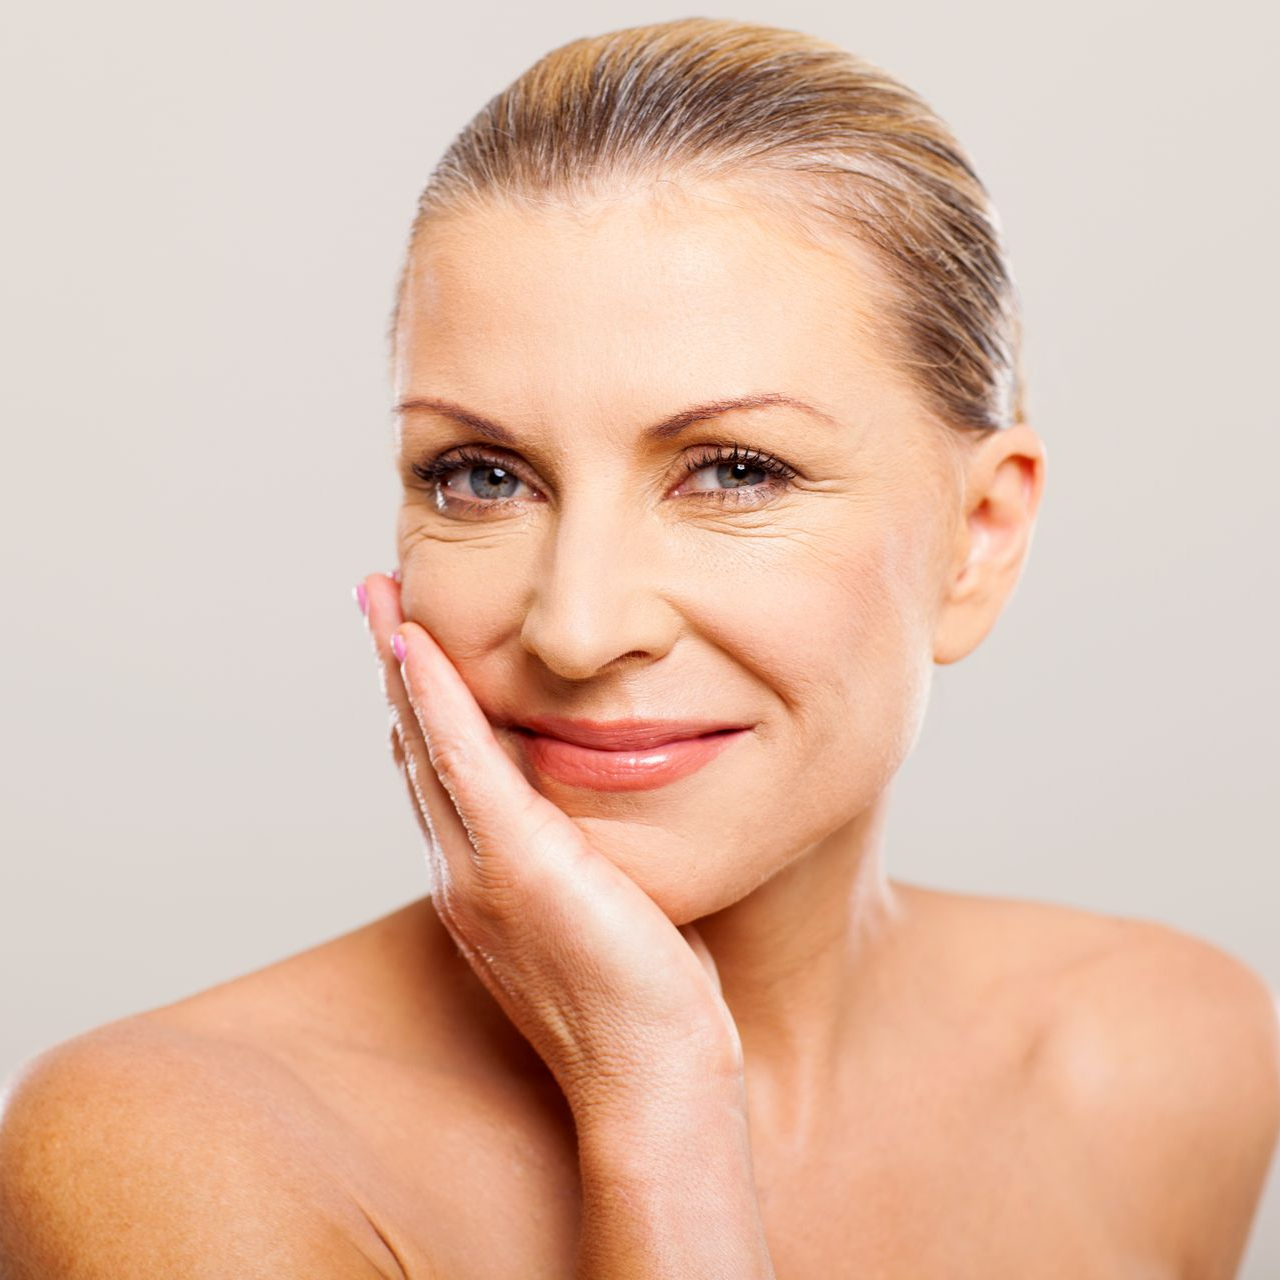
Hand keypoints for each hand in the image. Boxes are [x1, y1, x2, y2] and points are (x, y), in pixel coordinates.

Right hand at [356, 572, 743, 1117]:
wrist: (654, 1078)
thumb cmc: (648, 1005)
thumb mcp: (608, 917)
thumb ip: (589, 864)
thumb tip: (605, 829)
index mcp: (483, 886)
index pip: (440, 779)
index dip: (421, 711)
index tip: (413, 652)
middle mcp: (462, 874)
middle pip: (416, 751)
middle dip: (395, 673)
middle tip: (379, 602)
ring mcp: (478, 870)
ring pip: (424, 744)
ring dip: (401, 665)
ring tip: (381, 598)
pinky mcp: (516, 864)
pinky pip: (461, 759)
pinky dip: (434, 697)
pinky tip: (416, 642)